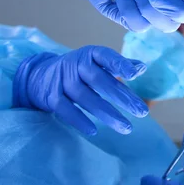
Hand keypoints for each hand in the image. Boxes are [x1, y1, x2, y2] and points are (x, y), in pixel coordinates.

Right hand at [12, 46, 148, 135]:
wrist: (40, 75)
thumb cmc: (80, 69)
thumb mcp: (98, 62)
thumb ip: (120, 65)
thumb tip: (142, 68)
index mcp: (91, 54)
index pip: (107, 57)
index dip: (120, 64)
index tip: (135, 74)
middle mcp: (76, 65)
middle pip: (100, 81)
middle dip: (122, 97)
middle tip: (143, 112)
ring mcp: (62, 81)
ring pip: (85, 98)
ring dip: (107, 114)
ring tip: (126, 127)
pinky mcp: (51, 96)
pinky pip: (66, 110)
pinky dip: (79, 120)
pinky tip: (93, 131)